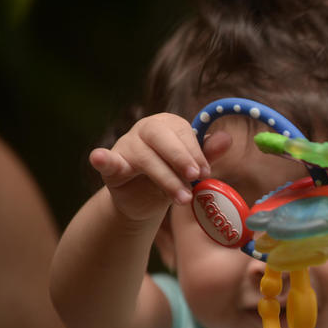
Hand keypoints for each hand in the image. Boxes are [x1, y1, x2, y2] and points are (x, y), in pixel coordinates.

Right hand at [88, 113, 229, 221]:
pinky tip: (99, 158)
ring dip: (165, 178)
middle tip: (195, 177)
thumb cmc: (172, 178)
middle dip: (180, 158)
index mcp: (168, 125)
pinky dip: (103, 159)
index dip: (196, 151)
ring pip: (144, 156)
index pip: (182, 131)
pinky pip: (107, 161)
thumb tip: (227, 138)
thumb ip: (207, 154)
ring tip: (182, 198)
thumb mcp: (192, 168)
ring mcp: (125, 145)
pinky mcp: (110, 165)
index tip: (206, 171)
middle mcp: (145, 130)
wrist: (144, 202)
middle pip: (161, 137)